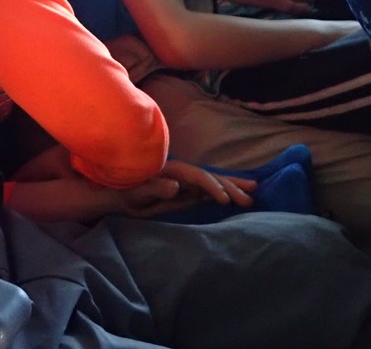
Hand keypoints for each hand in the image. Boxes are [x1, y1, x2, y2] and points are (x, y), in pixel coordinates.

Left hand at [116, 160, 254, 217]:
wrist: (117, 191)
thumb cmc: (124, 191)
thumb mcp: (135, 193)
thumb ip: (154, 188)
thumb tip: (176, 185)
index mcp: (171, 171)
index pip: (197, 177)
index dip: (212, 186)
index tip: (224, 200)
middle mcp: (181, 173)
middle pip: (210, 177)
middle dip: (230, 186)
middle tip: (250, 199)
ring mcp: (184, 181)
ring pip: (212, 181)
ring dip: (232, 187)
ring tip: (254, 191)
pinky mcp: (185, 190)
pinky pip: (207, 190)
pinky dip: (223, 191)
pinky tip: (235, 195)